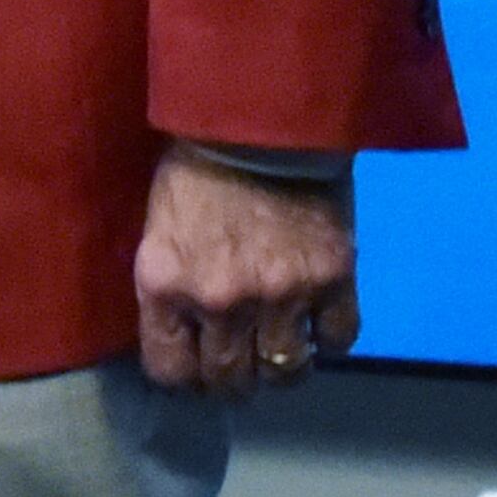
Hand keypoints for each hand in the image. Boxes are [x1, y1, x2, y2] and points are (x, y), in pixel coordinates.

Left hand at [135, 143, 359, 397]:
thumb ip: (169, 287)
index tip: (193, 368)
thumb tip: (181, 338)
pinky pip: (338, 340)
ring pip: (286, 372)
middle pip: (231, 382)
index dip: (183, 377)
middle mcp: (221, 300)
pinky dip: (329, 339)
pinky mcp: (333, 278)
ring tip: (279, 348)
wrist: (260, 114)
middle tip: (239, 365)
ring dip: (282, 367)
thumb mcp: (158, 227)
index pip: (171, 371)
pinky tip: (317, 322)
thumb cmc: (197, 165)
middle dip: (233, 381)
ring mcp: (281, 294)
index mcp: (165, 284)